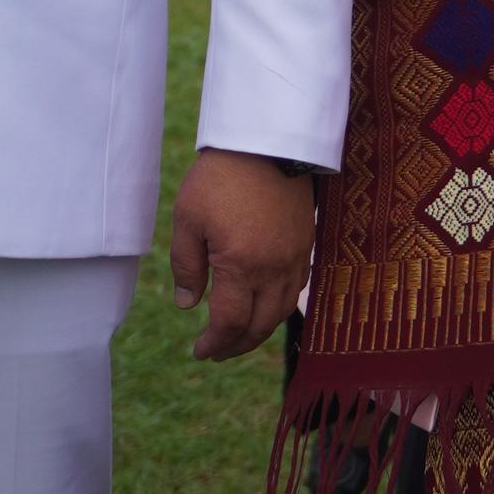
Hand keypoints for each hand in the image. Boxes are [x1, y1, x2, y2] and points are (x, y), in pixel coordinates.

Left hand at [169, 147, 315, 360]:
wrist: (267, 141)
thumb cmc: (220, 177)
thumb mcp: (188, 219)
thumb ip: (186, 266)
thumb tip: (188, 305)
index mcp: (242, 266)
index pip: (230, 323)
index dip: (214, 343)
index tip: (199, 351)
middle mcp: (275, 270)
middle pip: (260, 326)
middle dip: (237, 345)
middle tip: (216, 352)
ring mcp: (295, 258)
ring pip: (283, 311)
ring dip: (260, 330)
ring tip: (238, 336)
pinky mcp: (306, 244)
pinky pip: (298, 289)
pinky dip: (280, 307)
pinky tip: (265, 305)